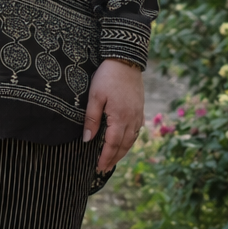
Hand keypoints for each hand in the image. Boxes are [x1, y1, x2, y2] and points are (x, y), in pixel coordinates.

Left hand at [83, 58, 144, 173]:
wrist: (125, 60)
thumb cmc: (107, 77)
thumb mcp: (95, 97)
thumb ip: (91, 119)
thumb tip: (86, 139)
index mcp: (120, 118)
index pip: (112, 144)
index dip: (106, 157)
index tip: (99, 167)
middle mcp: (132, 119)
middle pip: (124, 145)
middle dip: (114, 158)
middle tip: (105, 168)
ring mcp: (138, 114)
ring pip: (132, 139)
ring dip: (123, 150)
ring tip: (113, 159)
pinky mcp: (140, 108)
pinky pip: (137, 129)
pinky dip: (130, 139)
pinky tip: (125, 141)